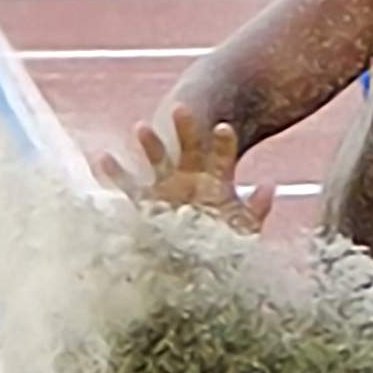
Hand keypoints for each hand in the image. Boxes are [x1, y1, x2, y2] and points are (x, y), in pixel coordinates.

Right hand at [94, 103, 274, 233]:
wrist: (196, 266)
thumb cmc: (222, 244)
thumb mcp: (242, 230)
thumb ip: (256, 210)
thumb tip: (269, 186)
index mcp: (216, 179)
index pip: (222, 154)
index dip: (223, 141)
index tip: (223, 127)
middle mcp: (190, 177)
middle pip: (189, 146)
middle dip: (185, 127)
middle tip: (181, 107)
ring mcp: (166, 187)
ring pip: (157, 160)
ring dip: (148, 145)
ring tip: (140, 127)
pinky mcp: (146, 203)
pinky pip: (128, 187)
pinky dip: (115, 174)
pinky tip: (103, 157)